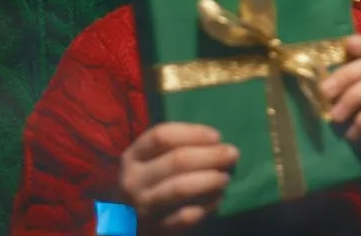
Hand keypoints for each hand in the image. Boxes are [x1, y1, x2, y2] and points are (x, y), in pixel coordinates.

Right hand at [119, 123, 237, 231]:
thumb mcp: (150, 159)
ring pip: (181, 188)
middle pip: (176, 161)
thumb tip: (216, 140)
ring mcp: (144, 206)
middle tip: (233, 154)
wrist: (127, 220)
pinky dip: (206, 206)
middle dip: (210, 156)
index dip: (193, 133)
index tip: (216, 136)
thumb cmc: (149, 180)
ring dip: (209, 180)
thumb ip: (175, 146)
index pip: (162, 136)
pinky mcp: (157, 227)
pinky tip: (217, 199)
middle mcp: (134, 180)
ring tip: (225, 177)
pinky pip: (186, 216)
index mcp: (133, 156)